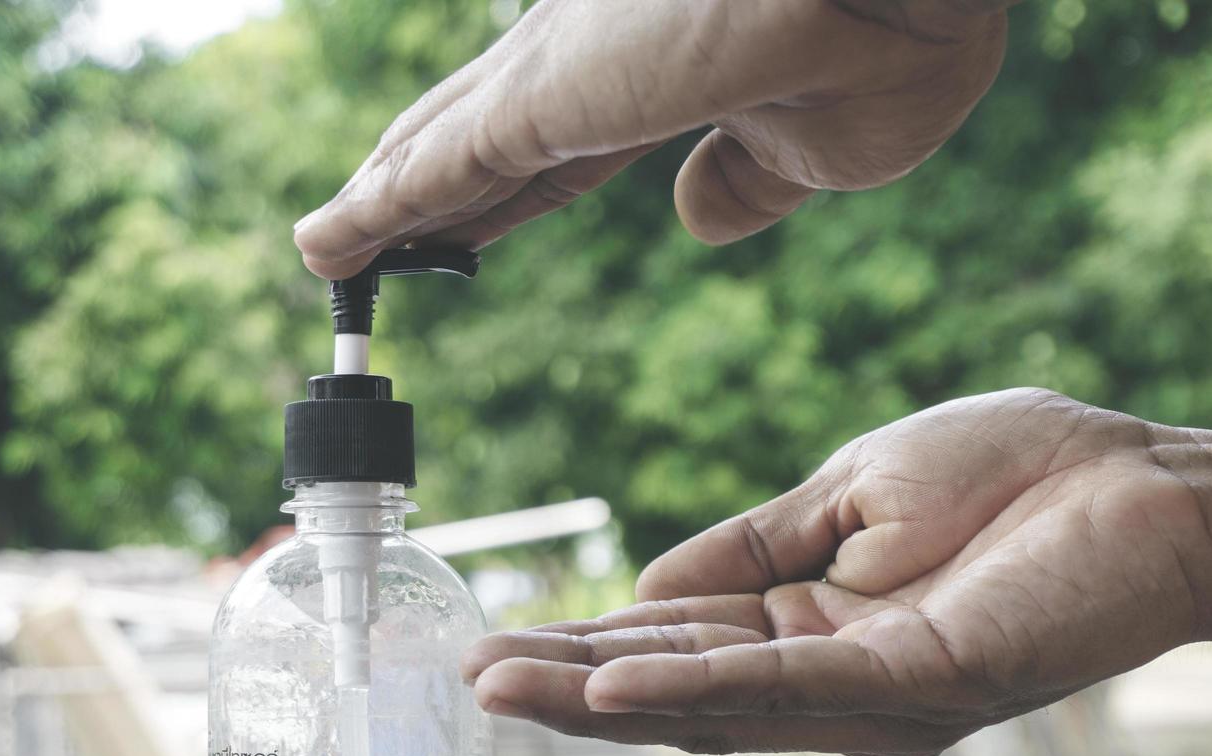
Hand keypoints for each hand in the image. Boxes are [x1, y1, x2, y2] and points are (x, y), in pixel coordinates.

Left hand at [294, 0, 1010, 278]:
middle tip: (360, 241)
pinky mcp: (544, 95)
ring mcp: (559, 73)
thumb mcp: (812, 147)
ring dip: (378, 207)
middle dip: (416, 196)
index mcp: (647, 76)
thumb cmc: (888, 46)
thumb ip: (743, 184)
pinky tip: (325, 250)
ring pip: (436, 152)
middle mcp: (587, 63)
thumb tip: (694, 218)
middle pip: (472, 144)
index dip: (490, 201)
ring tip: (323, 253)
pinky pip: (434, 170)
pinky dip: (373, 214)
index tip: (452, 238)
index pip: (542, 155)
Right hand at [461, 388, 1211, 755]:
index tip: (499, 639)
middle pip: (680, 689)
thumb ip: (746, 550)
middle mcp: (833, 678)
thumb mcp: (845, 493)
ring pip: (715, 701)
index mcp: (812, 625)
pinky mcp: (916, 680)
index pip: (680, 639)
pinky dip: (697, 688)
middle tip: (469, 677)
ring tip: (503, 685)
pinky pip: (790, 687)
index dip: (590, 639)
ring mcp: (872, 691)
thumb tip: (639, 586)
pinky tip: (616, 690)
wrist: (1142, 480)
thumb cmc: (1014, 474)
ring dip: (602, 697)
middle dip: (571, 683)